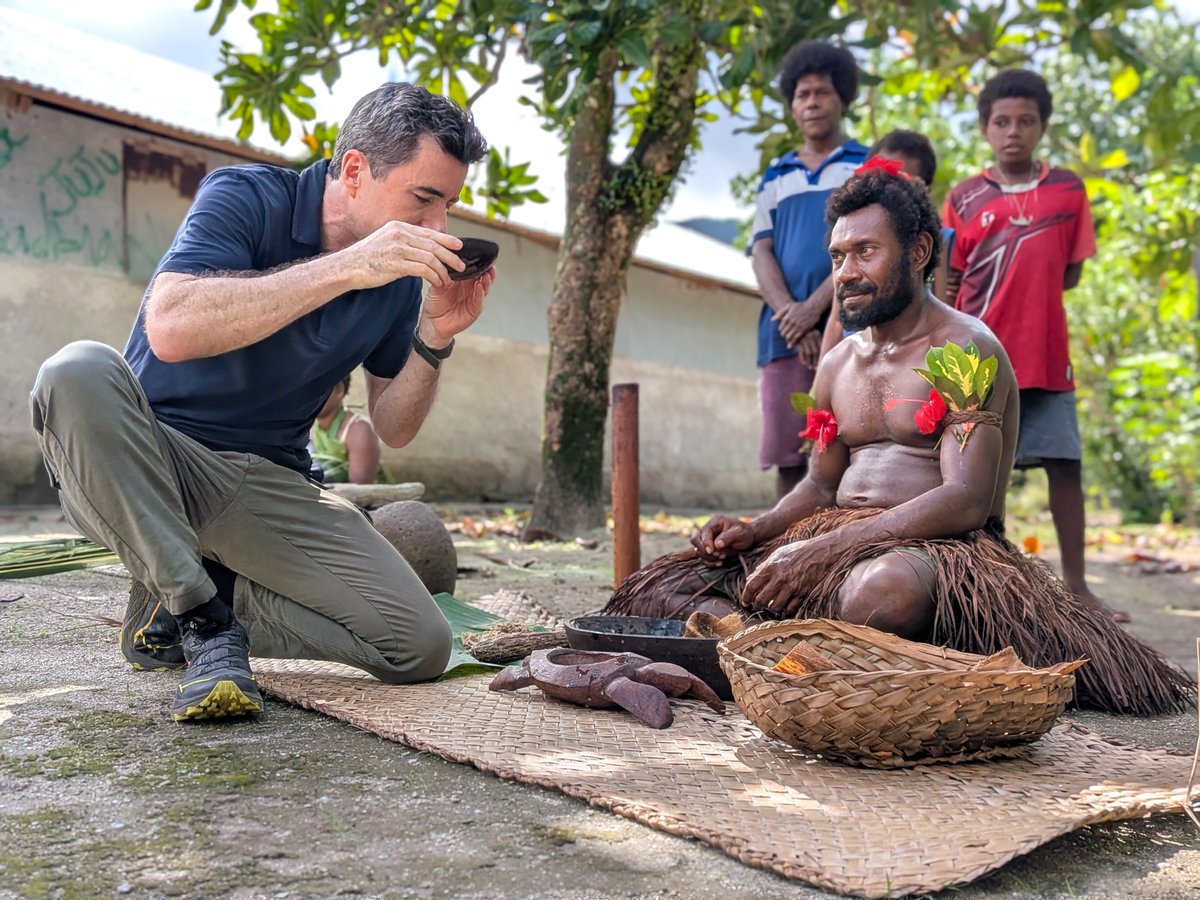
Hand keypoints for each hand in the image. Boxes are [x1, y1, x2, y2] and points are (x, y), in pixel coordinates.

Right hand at [347, 221, 466, 289]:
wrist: (347, 267)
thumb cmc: (366, 258)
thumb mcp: (385, 241)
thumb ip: (403, 242)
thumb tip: (422, 249)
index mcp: (398, 227)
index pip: (428, 233)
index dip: (446, 239)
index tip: (458, 246)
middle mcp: (399, 235)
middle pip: (433, 244)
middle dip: (450, 255)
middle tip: (461, 265)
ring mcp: (397, 248)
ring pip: (430, 258)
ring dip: (443, 270)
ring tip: (448, 279)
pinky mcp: (396, 264)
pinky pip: (423, 270)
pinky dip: (433, 277)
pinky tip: (437, 283)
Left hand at [423, 266, 495, 342]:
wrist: (432, 322)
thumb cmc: (435, 304)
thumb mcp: (438, 285)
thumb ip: (444, 274)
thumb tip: (447, 260)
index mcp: (462, 280)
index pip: (473, 269)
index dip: (478, 262)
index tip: (480, 255)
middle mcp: (470, 288)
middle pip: (483, 277)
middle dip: (487, 270)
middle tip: (488, 263)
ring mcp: (473, 298)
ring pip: (484, 287)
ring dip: (486, 280)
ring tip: (486, 273)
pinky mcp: (474, 309)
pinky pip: (479, 300)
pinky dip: (480, 293)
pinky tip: (479, 286)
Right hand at [690, 515, 755, 564]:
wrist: (748, 538)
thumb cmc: (745, 533)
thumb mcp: (739, 533)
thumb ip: (728, 538)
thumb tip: (716, 545)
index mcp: (714, 523)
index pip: (704, 532)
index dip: (706, 542)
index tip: (712, 551)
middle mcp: (708, 531)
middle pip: (695, 540)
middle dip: (704, 550)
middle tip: (716, 555)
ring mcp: (707, 540)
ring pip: (697, 550)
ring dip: (708, 557)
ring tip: (722, 558)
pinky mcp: (709, 550)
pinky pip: (703, 558)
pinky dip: (709, 562)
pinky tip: (719, 563)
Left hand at [740, 542, 808, 614]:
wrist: (818, 552)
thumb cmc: (795, 552)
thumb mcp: (776, 555)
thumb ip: (763, 568)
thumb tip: (750, 579)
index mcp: (770, 567)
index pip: (751, 587)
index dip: (745, 597)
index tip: (745, 601)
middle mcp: (779, 579)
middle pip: (761, 600)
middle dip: (756, 606)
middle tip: (756, 606)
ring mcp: (791, 587)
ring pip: (775, 607)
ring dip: (770, 609)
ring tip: (770, 606)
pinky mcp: (802, 593)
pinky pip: (790, 608)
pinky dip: (785, 609)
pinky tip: (784, 605)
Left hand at [772, 301, 821, 346]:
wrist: (813, 307)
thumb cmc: (801, 306)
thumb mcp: (789, 306)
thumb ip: (780, 313)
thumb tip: (772, 320)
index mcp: (787, 317)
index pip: (780, 328)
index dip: (781, 330)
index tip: (783, 330)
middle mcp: (792, 323)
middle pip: (784, 333)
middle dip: (784, 334)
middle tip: (786, 334)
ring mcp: (798, 327)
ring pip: (789, 337)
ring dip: (788, 338)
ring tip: (789, 338)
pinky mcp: (804, 330)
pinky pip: (796, 338)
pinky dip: (792, 342)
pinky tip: (791, 345)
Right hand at [795, 329, 821, 368]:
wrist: (791, 327)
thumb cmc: (803, 333)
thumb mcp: (811, 335)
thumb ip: (816, 343)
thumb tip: (822, 357)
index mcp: (816, 334)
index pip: (820, 347)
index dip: (821, 356)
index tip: (821, 364)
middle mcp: (811, 335)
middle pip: (815, 351)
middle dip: (816, 361)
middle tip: (816, 368)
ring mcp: (803, 338)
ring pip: (808, 353)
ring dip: (809, 362)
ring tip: (810, 367)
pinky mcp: (797, 341)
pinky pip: (801, 352)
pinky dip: (803, 358)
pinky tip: (804, 363)